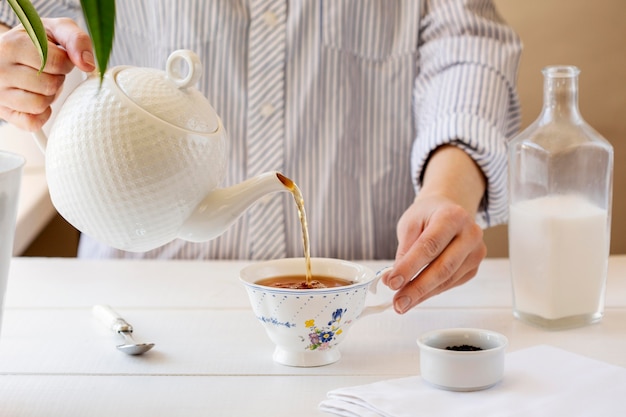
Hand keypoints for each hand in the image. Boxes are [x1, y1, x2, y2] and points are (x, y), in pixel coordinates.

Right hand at [0, 18, 94, 130]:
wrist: (9, 52)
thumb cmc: (36, 42)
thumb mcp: (56, 30)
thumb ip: (77, 40)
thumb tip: (88, 64)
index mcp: (13, 44)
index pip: (57, 63)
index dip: (66, 62)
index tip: (58, 58)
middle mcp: (0, 68)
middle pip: (50, 85)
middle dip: (57, 79)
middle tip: (47, 71)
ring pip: (40, 104)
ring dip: (48, 96)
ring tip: (40, 83)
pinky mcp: (3, 112)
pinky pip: (32, 122)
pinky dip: (41, 114)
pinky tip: (36, 98)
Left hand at [384, 193, 486, 312]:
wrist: (449, 210)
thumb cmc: (428, 215)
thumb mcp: (410, 223)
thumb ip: (404, 250)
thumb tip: (394, 279)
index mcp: (452, 216)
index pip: (430, 245)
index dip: (410, 266)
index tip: (392, 282)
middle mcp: (470, 233)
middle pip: (443, 267)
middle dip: (417, 288)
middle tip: (398, 302)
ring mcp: (476, 252)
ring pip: (447, 280)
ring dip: (423, 295)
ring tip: (402, 303)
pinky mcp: (474, 267)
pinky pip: (451, 283)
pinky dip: (431, 292)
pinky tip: (416, 296)